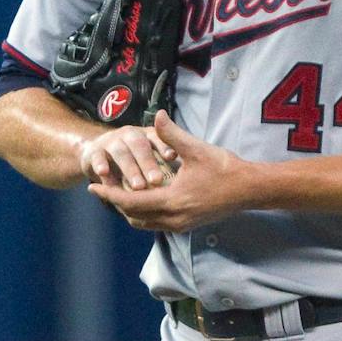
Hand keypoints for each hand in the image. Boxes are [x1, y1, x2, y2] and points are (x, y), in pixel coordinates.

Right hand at [79, 122, 177, 189]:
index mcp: (147, 135)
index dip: (164, 146)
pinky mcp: (94, 152)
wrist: (98, 154)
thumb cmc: (134, 158)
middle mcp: (129, 135)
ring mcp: (111, 142)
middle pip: (139, 145)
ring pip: (120, 153)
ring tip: (138, 187)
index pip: (158, 138)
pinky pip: (97, 158)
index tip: (173, 158)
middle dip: (148, 163)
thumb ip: (167, 160)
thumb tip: (190, 173)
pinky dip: (100, 166)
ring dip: (129, 169)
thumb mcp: (152, 156)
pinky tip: (104, 176)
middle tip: (157, 180)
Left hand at [88, 111, 248, 231]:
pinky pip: (155, 223)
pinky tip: (143, 198)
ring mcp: (181, 225)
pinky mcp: (187, 225)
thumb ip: (173, 135)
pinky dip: (143, 213)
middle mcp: (173, 218)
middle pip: (132, 216)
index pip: (130, 202)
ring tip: (119, 193)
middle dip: (115, 202)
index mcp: (172, 201)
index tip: (92, 185)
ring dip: (128, 210)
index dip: (109, 193)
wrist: (249, 189)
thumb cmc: (225, 168)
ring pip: (143, 223)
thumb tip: (157, 115)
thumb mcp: (198, 150)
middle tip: (103, 186)